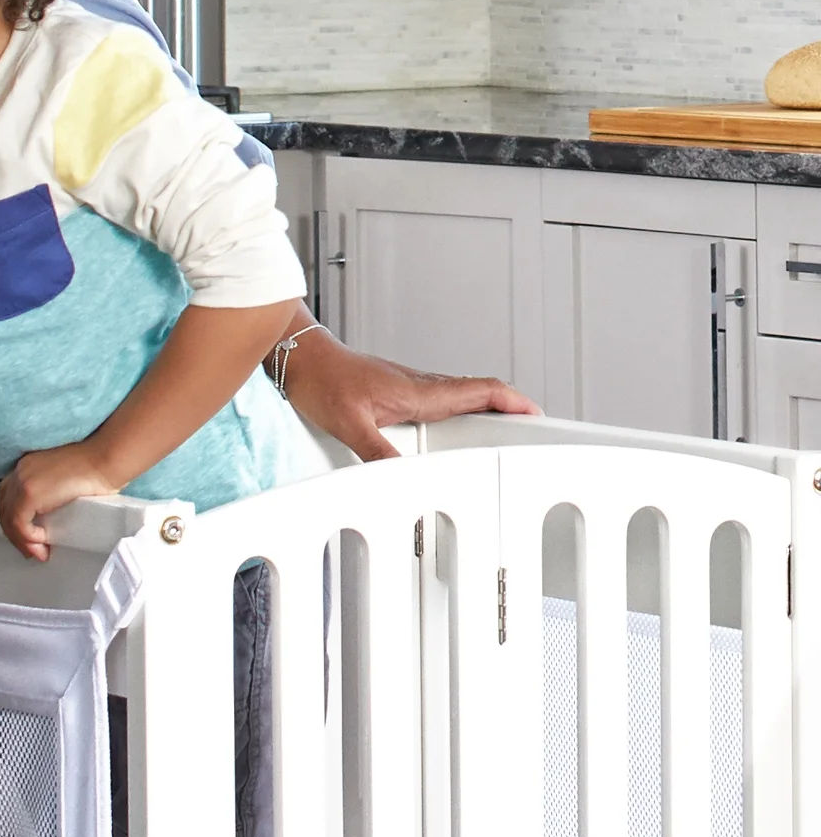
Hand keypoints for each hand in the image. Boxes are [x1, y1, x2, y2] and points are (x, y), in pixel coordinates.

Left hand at [0, 443, 117, 561]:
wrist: (103, 460)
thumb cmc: (93, 468)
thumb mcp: (62, 479)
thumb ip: (49, 493)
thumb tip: (47, 518)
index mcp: (27, 466)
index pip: (7, 497)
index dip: (13, 520)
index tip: (26, 535)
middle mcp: (20, 471)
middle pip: (4, 509)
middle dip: (15, 534)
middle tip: (30, 550)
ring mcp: (23, 481)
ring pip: (9, 519)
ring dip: (22, 540)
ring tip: (38, 552)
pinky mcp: (30, 493)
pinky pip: (19, 523)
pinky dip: (29, 537)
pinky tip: (43, 541)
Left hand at [279, 322, 539, 461]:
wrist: (297, 356)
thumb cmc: (319, 378)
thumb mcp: (348, 423)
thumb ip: (376, 453)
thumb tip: (404, 480)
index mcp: (418, 391)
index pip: (479, 390)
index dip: (513, 402)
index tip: (539, 416)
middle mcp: (419, 386)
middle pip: (478, 395)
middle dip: (511, 410)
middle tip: (535, 431)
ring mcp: (409, 387)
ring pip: (461, 396)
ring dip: (487, 410)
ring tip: (505, 434)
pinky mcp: (396, 391)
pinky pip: (440, 400)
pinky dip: (461, 411)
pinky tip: (455, 429)